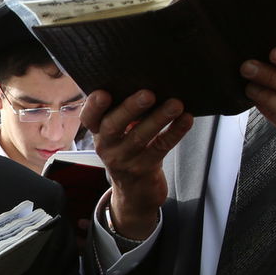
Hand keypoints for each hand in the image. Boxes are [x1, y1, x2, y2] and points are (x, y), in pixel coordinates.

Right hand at [82, 89, 192, 239]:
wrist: (135, 193)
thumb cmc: (129, 151)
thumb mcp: (118, 135)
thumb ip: (123, 113)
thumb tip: (147, 81)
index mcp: (98, 133)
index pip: (89, 118)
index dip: (93, 106)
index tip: (103, 93)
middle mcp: (107, 146)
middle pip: (113, 126)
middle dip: (130, 108)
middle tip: (148, 93)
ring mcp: (124, 160)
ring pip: (140, 137)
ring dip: (159, 118)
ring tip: (176, 104)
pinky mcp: (144, 170)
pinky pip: (161, 147)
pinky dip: (175, 132)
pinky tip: (186, 120)